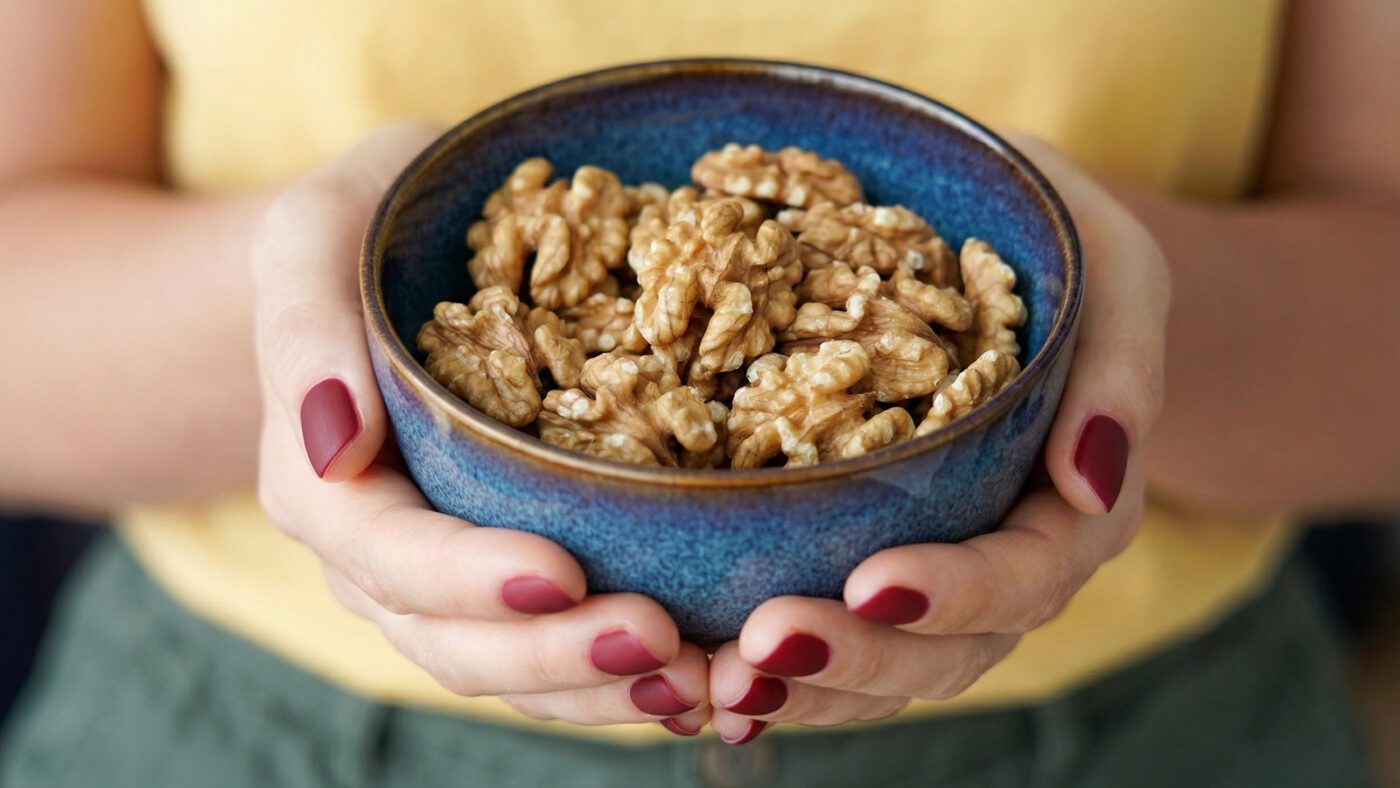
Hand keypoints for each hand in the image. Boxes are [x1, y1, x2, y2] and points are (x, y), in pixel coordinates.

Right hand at [251, 123, 708, 730]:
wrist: (407, 255)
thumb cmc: (368, 229)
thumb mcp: (316, 236)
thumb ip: (304, 327)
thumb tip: (330, 438)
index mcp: (322, 483)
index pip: (384, 553)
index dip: (466, 578)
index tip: (561, 573)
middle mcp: (376, 555)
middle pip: (450, 638)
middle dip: (553, 653)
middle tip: (660, 638)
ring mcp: (443, 581)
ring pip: (508, 669)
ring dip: (599, 687)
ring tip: (698, 681)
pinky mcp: (508, 581)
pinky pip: (552, 654)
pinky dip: (619, 679)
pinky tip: (697, 675)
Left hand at [709, 134, 1169, 742]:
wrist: (993, 239)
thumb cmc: (1054, 239)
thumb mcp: (1113, 273)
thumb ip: (1121, 370)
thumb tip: (1093, 482)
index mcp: (1077, 506)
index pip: (1027, 573)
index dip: (955, 593)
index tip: (870, 584)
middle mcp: (1012, 562)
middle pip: (950, 647)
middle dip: (858, 656)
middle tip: (760, 646)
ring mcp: (943, 576)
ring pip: (889, 668)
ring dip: (808, 687)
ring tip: (720, 684)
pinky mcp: (876, 566)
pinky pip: (841, 643)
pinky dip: (786, 678)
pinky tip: (713, 691)